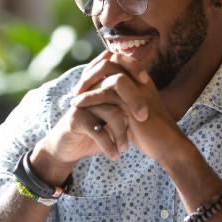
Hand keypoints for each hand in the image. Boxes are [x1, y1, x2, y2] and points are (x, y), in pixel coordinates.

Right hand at [29, 52, 138, 184]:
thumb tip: (154, 103)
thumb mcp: (113, 119)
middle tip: (143, 118)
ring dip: (121, 133)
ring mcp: (82, 103)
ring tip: (125, 149)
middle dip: (134, 101)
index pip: (118, 65)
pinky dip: (109, 145)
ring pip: (112, 112)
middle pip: (117, 84)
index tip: (147, 81)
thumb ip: (127, 107)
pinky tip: (114, 155)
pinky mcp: (75, 119)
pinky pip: (98, 130)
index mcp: (101, 85)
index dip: (133, 67)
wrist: (68, 148)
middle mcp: (91, 90)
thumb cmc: (95, 132)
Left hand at [70, 53, 186, 163]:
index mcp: (141, 79)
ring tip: (74, 96)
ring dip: (87, 82)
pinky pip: (106, 92)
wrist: (166, 146)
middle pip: (110, 60)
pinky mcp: (133, 102)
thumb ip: (120, 101)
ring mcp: (137, 88)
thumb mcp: (132, 112)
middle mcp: (140, 79)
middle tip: (77, 88)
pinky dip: (89, 97)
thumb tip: (102, 96)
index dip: (98, 67)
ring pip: (107, 72)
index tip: (85, 82)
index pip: (116, 59)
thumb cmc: (150, 133)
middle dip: (91, 71)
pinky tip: (77, 104)